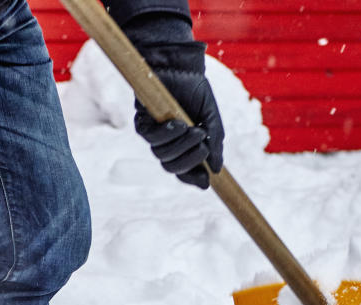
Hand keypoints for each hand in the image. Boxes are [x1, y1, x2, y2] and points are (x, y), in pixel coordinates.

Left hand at [121, 13, 224, 188]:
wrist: (182, 67)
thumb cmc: (197, 92)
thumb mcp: (211, 118)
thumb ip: (214, 142)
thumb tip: (218, 170)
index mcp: (184, 146)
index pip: (185, 171)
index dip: (194, 179)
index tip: (206, 181)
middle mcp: (168, 144)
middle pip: (172, 167)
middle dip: (189, 161)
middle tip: (204, 147)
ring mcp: (154, 135)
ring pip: (162, 155)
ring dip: (181, 145)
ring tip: (195, 129)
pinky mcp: (142, 123)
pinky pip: (150, 138)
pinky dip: (166, 134)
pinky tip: (177, 124)